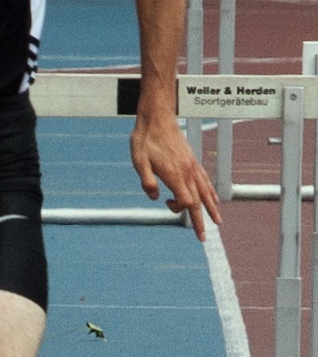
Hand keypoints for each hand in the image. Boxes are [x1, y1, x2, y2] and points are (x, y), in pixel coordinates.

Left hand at [133, 110, 220, 239]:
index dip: (179, 209)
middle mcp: (188, 173)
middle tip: (203, 238)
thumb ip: (146, 180)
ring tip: (218, 222)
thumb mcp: (138, 161)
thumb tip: (153, 197)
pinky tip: (214, 199)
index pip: (186, 201)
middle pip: (198, 202)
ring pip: (206, 192)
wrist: (157, 119)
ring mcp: (192, 167)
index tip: (166, 204)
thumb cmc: (145, 140)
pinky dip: (211, 193)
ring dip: (211, 209)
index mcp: (175, 175)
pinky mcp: (192, 161)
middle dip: (201, 221)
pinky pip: (205, 181)